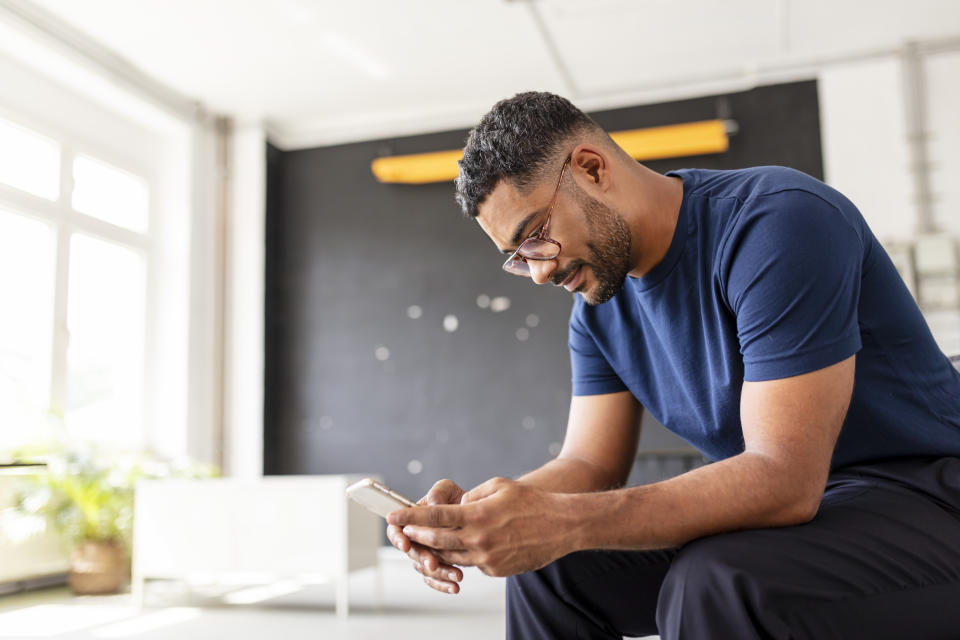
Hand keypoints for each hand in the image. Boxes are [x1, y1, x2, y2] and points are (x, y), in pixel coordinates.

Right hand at [386, 479, 465, 593]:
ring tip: (457, 575)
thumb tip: (434, 504)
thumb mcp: (448, 490)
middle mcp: (417, 538)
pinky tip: (455, 587)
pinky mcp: (438, 567)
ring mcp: (427, 554)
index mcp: (412, 519)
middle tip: (433, 563)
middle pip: (411, 553)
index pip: (396, 530)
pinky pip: (435, 579)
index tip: (406, 544)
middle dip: (422, 558)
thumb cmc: (457, 500)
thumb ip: (438, 493)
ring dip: (439, 573)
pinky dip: (443, 584)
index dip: (398, 538)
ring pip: (425, 569)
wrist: (478, 516)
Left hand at [388, 477, 573, 577]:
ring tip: (426, 541)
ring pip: (452, 556)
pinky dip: (464, 554)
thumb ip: (472, 496)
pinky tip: (466, 545)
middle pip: (437, 541)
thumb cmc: (531, 502)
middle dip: (416, 536)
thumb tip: (455, 507)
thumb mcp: (498, 486)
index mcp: (478, 515)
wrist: (561, 526)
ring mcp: (488, 558)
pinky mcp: (496, 570)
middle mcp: (480, 539)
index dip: (411, 518)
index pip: (435, 517)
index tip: (393, 516)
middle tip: (402, 531)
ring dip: (436, 549)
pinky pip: (472, 563)